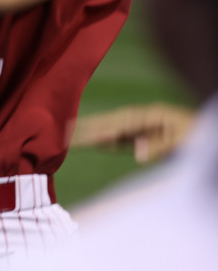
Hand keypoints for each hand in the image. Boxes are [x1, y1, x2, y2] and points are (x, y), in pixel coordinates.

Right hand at [71, 102, 195, 163]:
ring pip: (114, 130)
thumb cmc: (202, 135)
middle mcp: (145, 119)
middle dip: (91, 127)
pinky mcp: (147, 137)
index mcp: (153, 115)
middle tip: (67, 131)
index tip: (89, 136)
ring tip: (73, 135)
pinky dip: (109, 141)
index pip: (123, 122)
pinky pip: (123, 139)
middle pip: (113, 122)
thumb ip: (160, 146)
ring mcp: (145, 127)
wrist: (211, 134)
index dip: (105, 129)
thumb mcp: (184, 141)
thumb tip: (137, 155)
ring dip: (95, 132)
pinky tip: (98, 143)